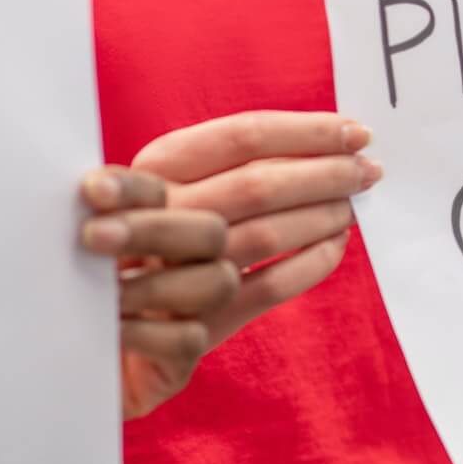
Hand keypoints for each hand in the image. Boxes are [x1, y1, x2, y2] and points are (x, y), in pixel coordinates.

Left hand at [79, 167, 237, 418]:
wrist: (44, 376)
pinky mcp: (182, 360)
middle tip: (92, 237)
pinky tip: (111, 330)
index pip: (161, 193)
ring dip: (154, 284)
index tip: (92, 190)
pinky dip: (149, 332)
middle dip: (153, 230)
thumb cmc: (55, 310)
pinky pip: (189, 339)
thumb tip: (71, 197)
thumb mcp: (66, 262)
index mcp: (155, 226)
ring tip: (105, 295)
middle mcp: (186, 262)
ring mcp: (193, 312)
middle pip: (209, 231)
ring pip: (217, 282)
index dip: (133, 188)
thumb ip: (78, 228)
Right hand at [132, 111, 379, 344]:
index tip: (357, 131)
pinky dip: (310, 264)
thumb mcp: (169, 191)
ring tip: (353, 206)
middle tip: (370, 170)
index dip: (307, 132)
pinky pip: (267, 289)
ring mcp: (166, 274)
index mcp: (150, 170)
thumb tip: (328, 142)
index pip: (240, 137)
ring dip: (322, 217)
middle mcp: (154, 216)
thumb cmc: (143, 244)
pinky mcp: (187, 326)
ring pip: (265, 235)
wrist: (92, 331)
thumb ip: (228, 168)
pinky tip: (334, 247)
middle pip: (259, 184)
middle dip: (327, 174)